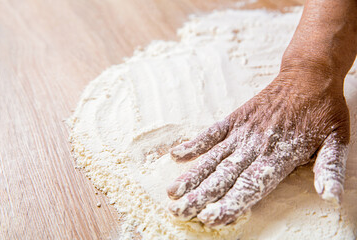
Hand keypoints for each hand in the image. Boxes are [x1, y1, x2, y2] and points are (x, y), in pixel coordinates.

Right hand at [166, 70, 349, 226]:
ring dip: (193, 176)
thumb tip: (330, 197)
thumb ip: (329, 169)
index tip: (210, 216)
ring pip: (214, 158)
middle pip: (225, 176)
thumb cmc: (323, 110)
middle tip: (180, 211)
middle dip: (201, 196)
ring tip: (173, 192)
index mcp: (280, 156)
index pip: (251, 185)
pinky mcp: (236, 118)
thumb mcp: (336, 139)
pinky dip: (194, 143)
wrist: (309, 74)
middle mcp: (256, 146)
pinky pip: (212, 132)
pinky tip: (177, 154)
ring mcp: (242, 131)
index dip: (230, 202)